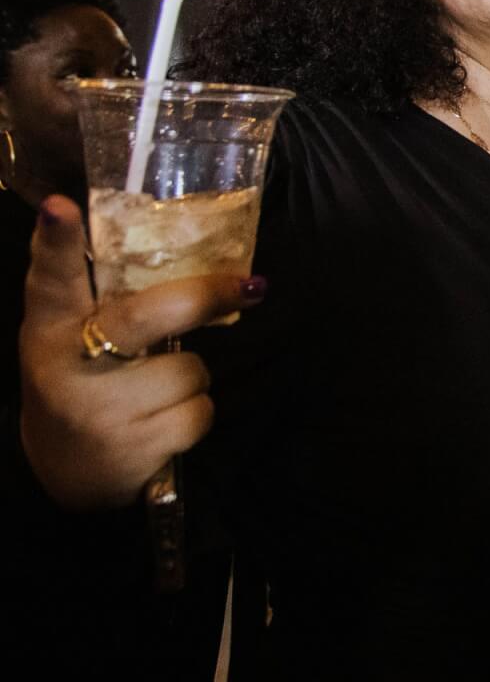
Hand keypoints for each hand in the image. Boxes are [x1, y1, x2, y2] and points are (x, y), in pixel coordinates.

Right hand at [17, 196, 265, 508]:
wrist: (65, 473)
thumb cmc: (88, 387)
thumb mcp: (81, 342)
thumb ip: (116, 304)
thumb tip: (205, 262)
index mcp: (51, 329)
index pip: (50, 279)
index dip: (55, 243)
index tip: (59, 208)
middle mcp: (67, 367)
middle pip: (148, 314)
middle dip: (205, 296)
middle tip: (247, 287)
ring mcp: (99, 410)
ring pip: (190, 369)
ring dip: (190, 379)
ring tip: (154, 394)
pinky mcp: (132, 447)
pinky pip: (199, 412)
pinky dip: (194, 416)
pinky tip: (160, 426)